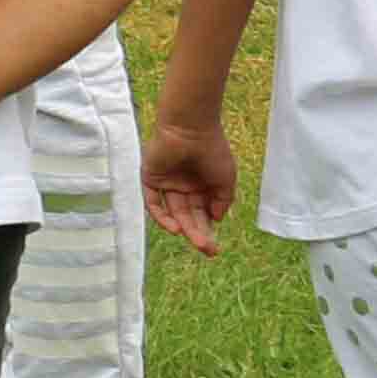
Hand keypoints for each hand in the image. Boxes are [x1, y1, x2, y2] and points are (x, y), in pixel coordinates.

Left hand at [143, 113, 241, 257]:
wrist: (192, 127)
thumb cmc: (212, 149)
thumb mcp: (226, 179)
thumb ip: (221, 201)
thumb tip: (215, 219)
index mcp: (201, 186)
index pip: (202, 214)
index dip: (208, 231)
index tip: (215, 249)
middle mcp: (183, 186)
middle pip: (188, 216)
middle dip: (198, 234)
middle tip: (208, 250)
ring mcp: (166, 182)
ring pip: (173, 212)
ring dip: (183, 228)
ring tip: (195, 240)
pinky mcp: (150, 177)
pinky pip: (153, 202)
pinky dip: (162, 217)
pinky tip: (175, 229)